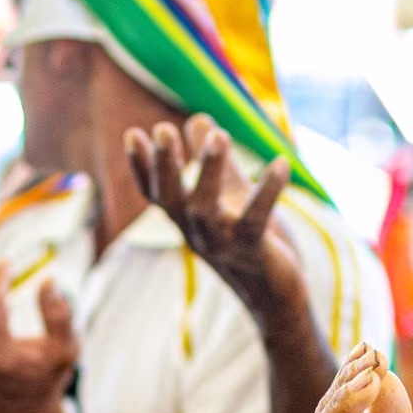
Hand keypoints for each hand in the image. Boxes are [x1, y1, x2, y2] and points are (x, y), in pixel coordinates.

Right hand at [125, 114, 301, 317]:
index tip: (132, 134)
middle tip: (163, 129)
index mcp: (186, 217)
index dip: (142, 167)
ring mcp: (222, 243)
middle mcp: (196, 232)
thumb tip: (196, 119)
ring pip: (207, 210)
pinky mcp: (254, 252)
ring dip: (211, 172)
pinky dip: (268, 191)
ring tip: (219, 136)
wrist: (274, 293)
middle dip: (165, 166)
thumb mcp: (228, 193)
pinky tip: (281, 162)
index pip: (156, 192)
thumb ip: (213, 159)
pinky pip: (257, 219)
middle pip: (171, 199)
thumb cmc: (247, 240)